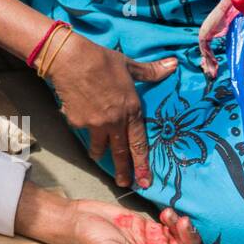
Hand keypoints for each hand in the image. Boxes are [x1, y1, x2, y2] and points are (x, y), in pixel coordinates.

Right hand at [48, 35, 177, 188]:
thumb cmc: (101, 60)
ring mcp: (95, 124)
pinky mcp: (77, 122)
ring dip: (101, 155)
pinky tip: (80, 121)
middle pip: (121, 153)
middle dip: (124, 171)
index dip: (143, 164)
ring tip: (100, 158)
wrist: (70, 60)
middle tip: (125, 184)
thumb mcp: (129, 65)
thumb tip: (173, 64)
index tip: (146, 180)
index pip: (140, 144)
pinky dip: (83, 128)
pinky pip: (83, 130)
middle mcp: (115, 122)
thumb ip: (151, 71)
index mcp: (132, 110)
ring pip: (100, 147)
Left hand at [198, 0, 239, 79]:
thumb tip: (243, 35)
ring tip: (212, 74)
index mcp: (211, 31)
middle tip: (211, 74)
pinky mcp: (205, 34)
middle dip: (208, 63)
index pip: (208, 47)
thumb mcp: (233, 24)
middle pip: (205, 51)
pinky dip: (209, 58)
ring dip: (209, 64)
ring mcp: (204, 33)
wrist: (231, 4)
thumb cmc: (235, 11)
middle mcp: (206, 32)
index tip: (214, 66)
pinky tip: (214, 66)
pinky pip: (206, 49)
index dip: (210, 57)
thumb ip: (232, 30)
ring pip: (204, 52)